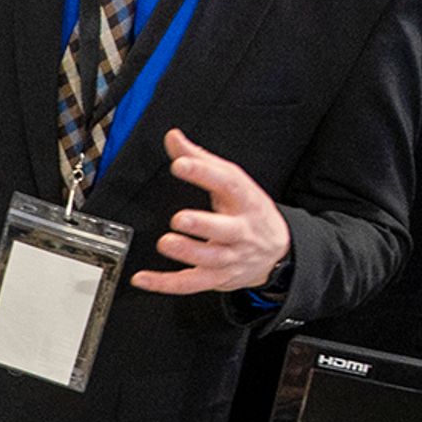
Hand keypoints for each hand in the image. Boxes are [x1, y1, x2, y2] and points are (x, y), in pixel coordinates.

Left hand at [131, 130, 294, 294]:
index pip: (229, 184)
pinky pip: (189, 284)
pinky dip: (164, 283)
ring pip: (209, 260)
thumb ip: (201, 159)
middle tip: (180, 218)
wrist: (277, 253)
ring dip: (187, 253)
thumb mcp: (234, 182)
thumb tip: (173, 137)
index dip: (204, 173)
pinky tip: (143, 278)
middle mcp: (240, 231)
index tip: (181, 163)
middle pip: (225, 230)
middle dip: (202, 225)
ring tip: (166, 243)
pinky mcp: (216, 278)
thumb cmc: (250, 212)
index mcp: (245, 201)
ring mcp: (229, 257)